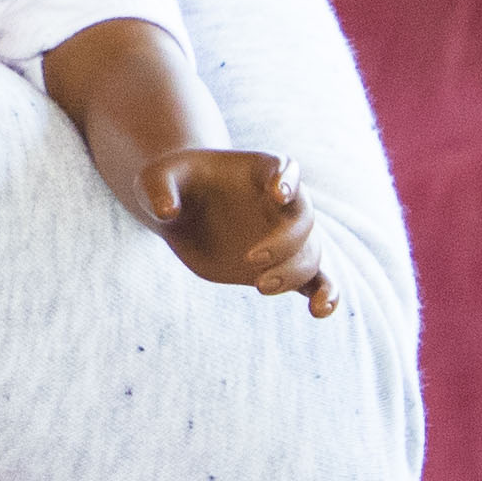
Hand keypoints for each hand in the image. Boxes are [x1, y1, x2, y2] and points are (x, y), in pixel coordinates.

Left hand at [144, 146, 333, 310]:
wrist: (182, 209)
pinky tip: (320, 311)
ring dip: (293, 273)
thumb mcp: (156, 178)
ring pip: (310, 255)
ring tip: (260, 287)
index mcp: (260, 171)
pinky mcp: (281, 266)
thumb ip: (160, 189)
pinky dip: (325, 295)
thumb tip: (167, 212)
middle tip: (249, 260)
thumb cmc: (173, 184)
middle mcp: (283, 203)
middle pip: (302, 221)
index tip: (277, 194)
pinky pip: (316, 281)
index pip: (285, 169)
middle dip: (283, 242)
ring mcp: (285, 236)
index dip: (287, 180)